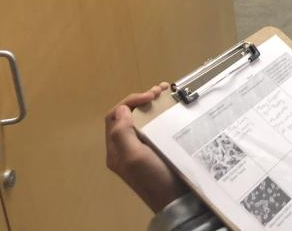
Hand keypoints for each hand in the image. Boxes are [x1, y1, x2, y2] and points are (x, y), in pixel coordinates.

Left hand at [105, 82, 187, 212]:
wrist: (177, 200)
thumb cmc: (154, 178)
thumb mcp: (133, 157)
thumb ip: (122, 134)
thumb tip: (122, 110)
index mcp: (116, 149)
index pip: (114, 116)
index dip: (130, 102)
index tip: (150, 97)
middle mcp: (127, 147)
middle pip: (129, 115)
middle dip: (143, 99)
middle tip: (161, 90)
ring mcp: (143, 147)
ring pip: (144, 118)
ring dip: (153, 103)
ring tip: (167, 91)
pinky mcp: (159, 148)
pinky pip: (157, 126)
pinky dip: (164, 113)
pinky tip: (174, 106)